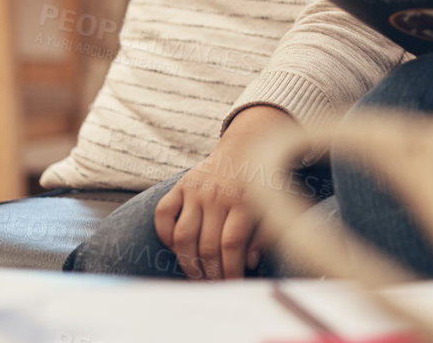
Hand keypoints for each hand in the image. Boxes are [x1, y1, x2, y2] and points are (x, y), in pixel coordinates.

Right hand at [154, 104, 296, 279]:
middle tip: (213, 285)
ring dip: (188, 262)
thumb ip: (262, 234)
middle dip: (211, 272)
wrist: (246, 146)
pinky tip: (176, 247)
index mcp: (244, 200)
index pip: (231, 244)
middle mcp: (218, 194)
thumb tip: (248, 263)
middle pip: (207, 244)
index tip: (232, 285)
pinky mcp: (180, 185)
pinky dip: (164, 235)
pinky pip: (163, 214)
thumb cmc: (260, 183)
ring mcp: (196, 189)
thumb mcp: (269, 205)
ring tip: (196, 275)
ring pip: (184, 235)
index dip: (230, 270)